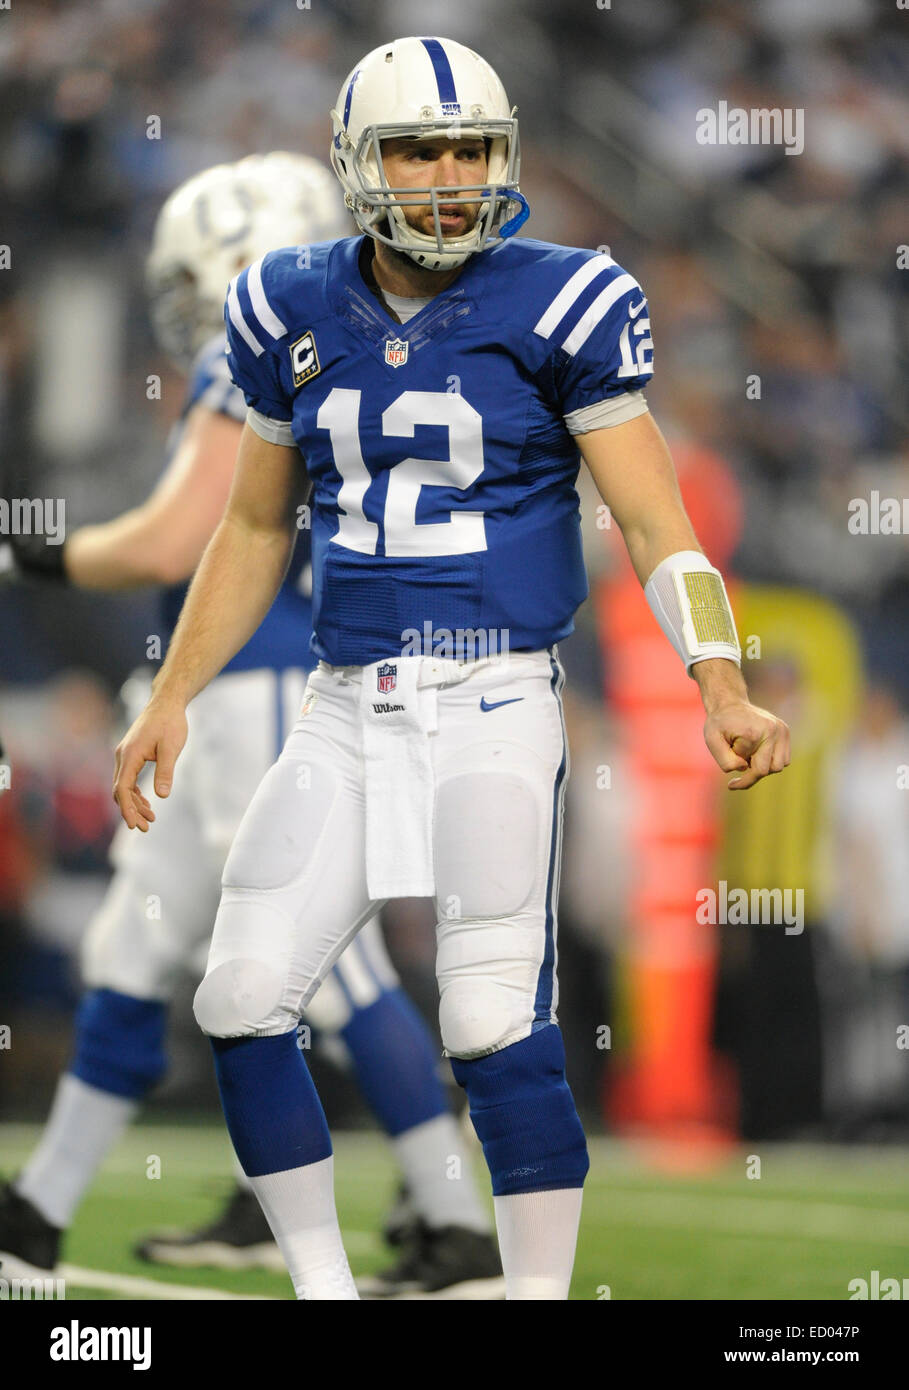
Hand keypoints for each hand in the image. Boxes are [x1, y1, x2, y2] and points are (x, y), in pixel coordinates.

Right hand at [113, 696, 187, 829]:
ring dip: (134, 803)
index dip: (127, 809)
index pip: (123, 788)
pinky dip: (135, 793)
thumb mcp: (171, 748)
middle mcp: (122, 755)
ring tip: (150, 819)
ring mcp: (125, 754)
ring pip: (124, 786)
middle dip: (131, 811)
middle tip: (146, 828)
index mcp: (130, 755)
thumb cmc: (170, 723)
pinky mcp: (131, 754)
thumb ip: (165, 771)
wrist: (166, 703)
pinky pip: (128, 778)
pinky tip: (147, 803)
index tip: (134, 825)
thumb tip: (161, 795)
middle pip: (121, 790)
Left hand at [703, 699, 790, 790]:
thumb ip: (725, 760)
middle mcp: (773, 730)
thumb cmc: (719, 725)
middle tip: (739, 762)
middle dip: (753, 771)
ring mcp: (781, 729)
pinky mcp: (784, 730)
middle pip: (771, 769)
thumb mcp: (712, 741)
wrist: (729, 704)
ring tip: (749, 755)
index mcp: (755, 733)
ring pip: (780, 765)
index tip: (730, 779)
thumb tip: (744, 768)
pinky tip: (757, 752)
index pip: (756, 769)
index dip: (742, 774)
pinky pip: (783, 758)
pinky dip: (771, 760)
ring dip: (763, 766)